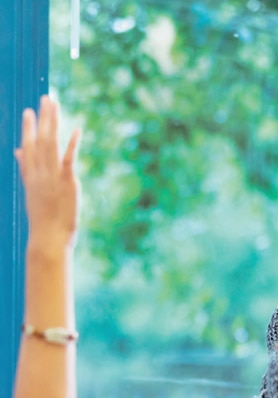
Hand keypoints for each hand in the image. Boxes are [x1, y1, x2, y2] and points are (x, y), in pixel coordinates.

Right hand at [15, 95, 81, 249]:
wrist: (48, 237)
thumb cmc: (42, 218)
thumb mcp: (31, 191)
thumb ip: (26, 168)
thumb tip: (19, 151)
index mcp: (31, 175)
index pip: (27, 146)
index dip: (28, 128)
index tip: (28, 111)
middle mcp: (39, 172)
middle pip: (39, 140)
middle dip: (42, 119)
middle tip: (45, 99)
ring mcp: (52, 176)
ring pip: (51, 144)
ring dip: (53, 123)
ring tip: (54, 106)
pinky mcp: (66, 182)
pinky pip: (69, 159)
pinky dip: (72, 144)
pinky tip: (76, 130)